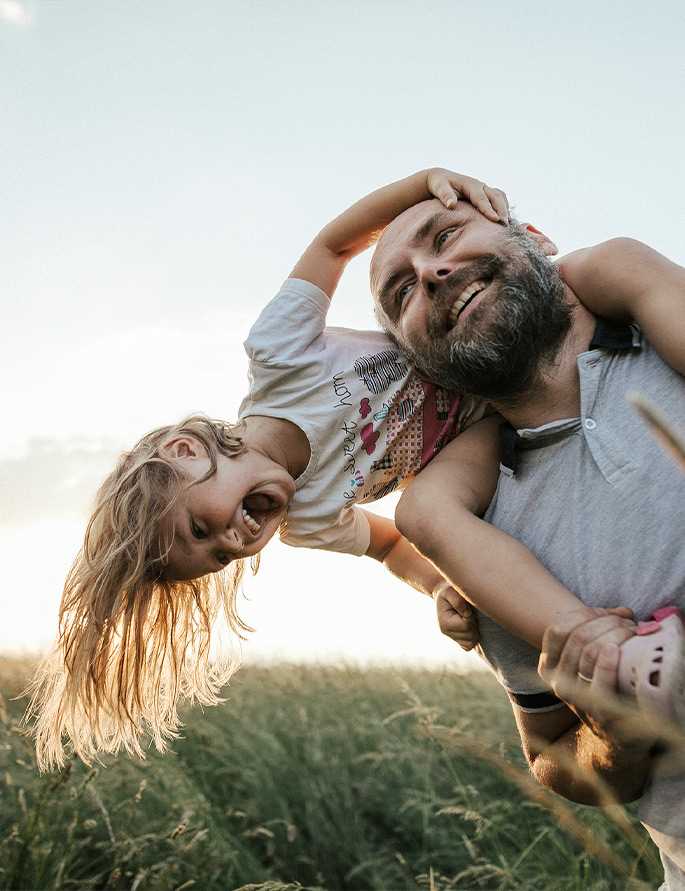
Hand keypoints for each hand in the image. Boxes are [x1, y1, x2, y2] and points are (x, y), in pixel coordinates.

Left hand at [426, 168, 509, 223]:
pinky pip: (498, 200)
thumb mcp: (439, 188)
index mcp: (470, 184)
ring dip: (505, 209)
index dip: (489, 209)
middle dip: (502, 210)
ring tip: (507, 224)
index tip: (496, 220)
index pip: (481, 198)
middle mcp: (480, 186)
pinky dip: (503, 209)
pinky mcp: (485, 195)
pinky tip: (503, 221)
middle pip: (496, 197)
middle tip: (505, 225)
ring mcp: (484, 189)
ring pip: (500, 197)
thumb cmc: (439, 185)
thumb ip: (445, 195)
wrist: (441, 179)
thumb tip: (451, 205)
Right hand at [434, 581, 479, 651]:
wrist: (446, 594)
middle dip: (474, 623)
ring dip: (474, 630)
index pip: (466, 625)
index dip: (471, 617)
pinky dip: (473, 637)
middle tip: (470, 612)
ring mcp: (452, 638)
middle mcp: (447, 633)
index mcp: (444, 623)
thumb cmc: (449, 591)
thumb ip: (458, 601)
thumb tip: (467, 614)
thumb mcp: (450, 591)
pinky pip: (469, 646)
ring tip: (470, 618)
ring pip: (471, 642)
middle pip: (470, 636)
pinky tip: (470, 625)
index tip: (468, 608)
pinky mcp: (458, 640)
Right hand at [538, 608, 652, 751]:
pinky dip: (608, 659)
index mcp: (548, 666)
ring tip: (631, 632)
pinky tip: (616, 649)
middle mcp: (556, 682)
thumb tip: (623, 611)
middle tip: (626, 622)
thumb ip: (599, 632)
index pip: (558, 629)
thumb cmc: (604, 687)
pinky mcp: (598, 712)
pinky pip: (600, 677)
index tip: (606, 613)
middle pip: (577, 636)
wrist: (615, 736)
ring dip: (614, 634)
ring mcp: (576, 698)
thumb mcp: (589, 660)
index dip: (583, 614)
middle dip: (605, 622)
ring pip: (589, 650)